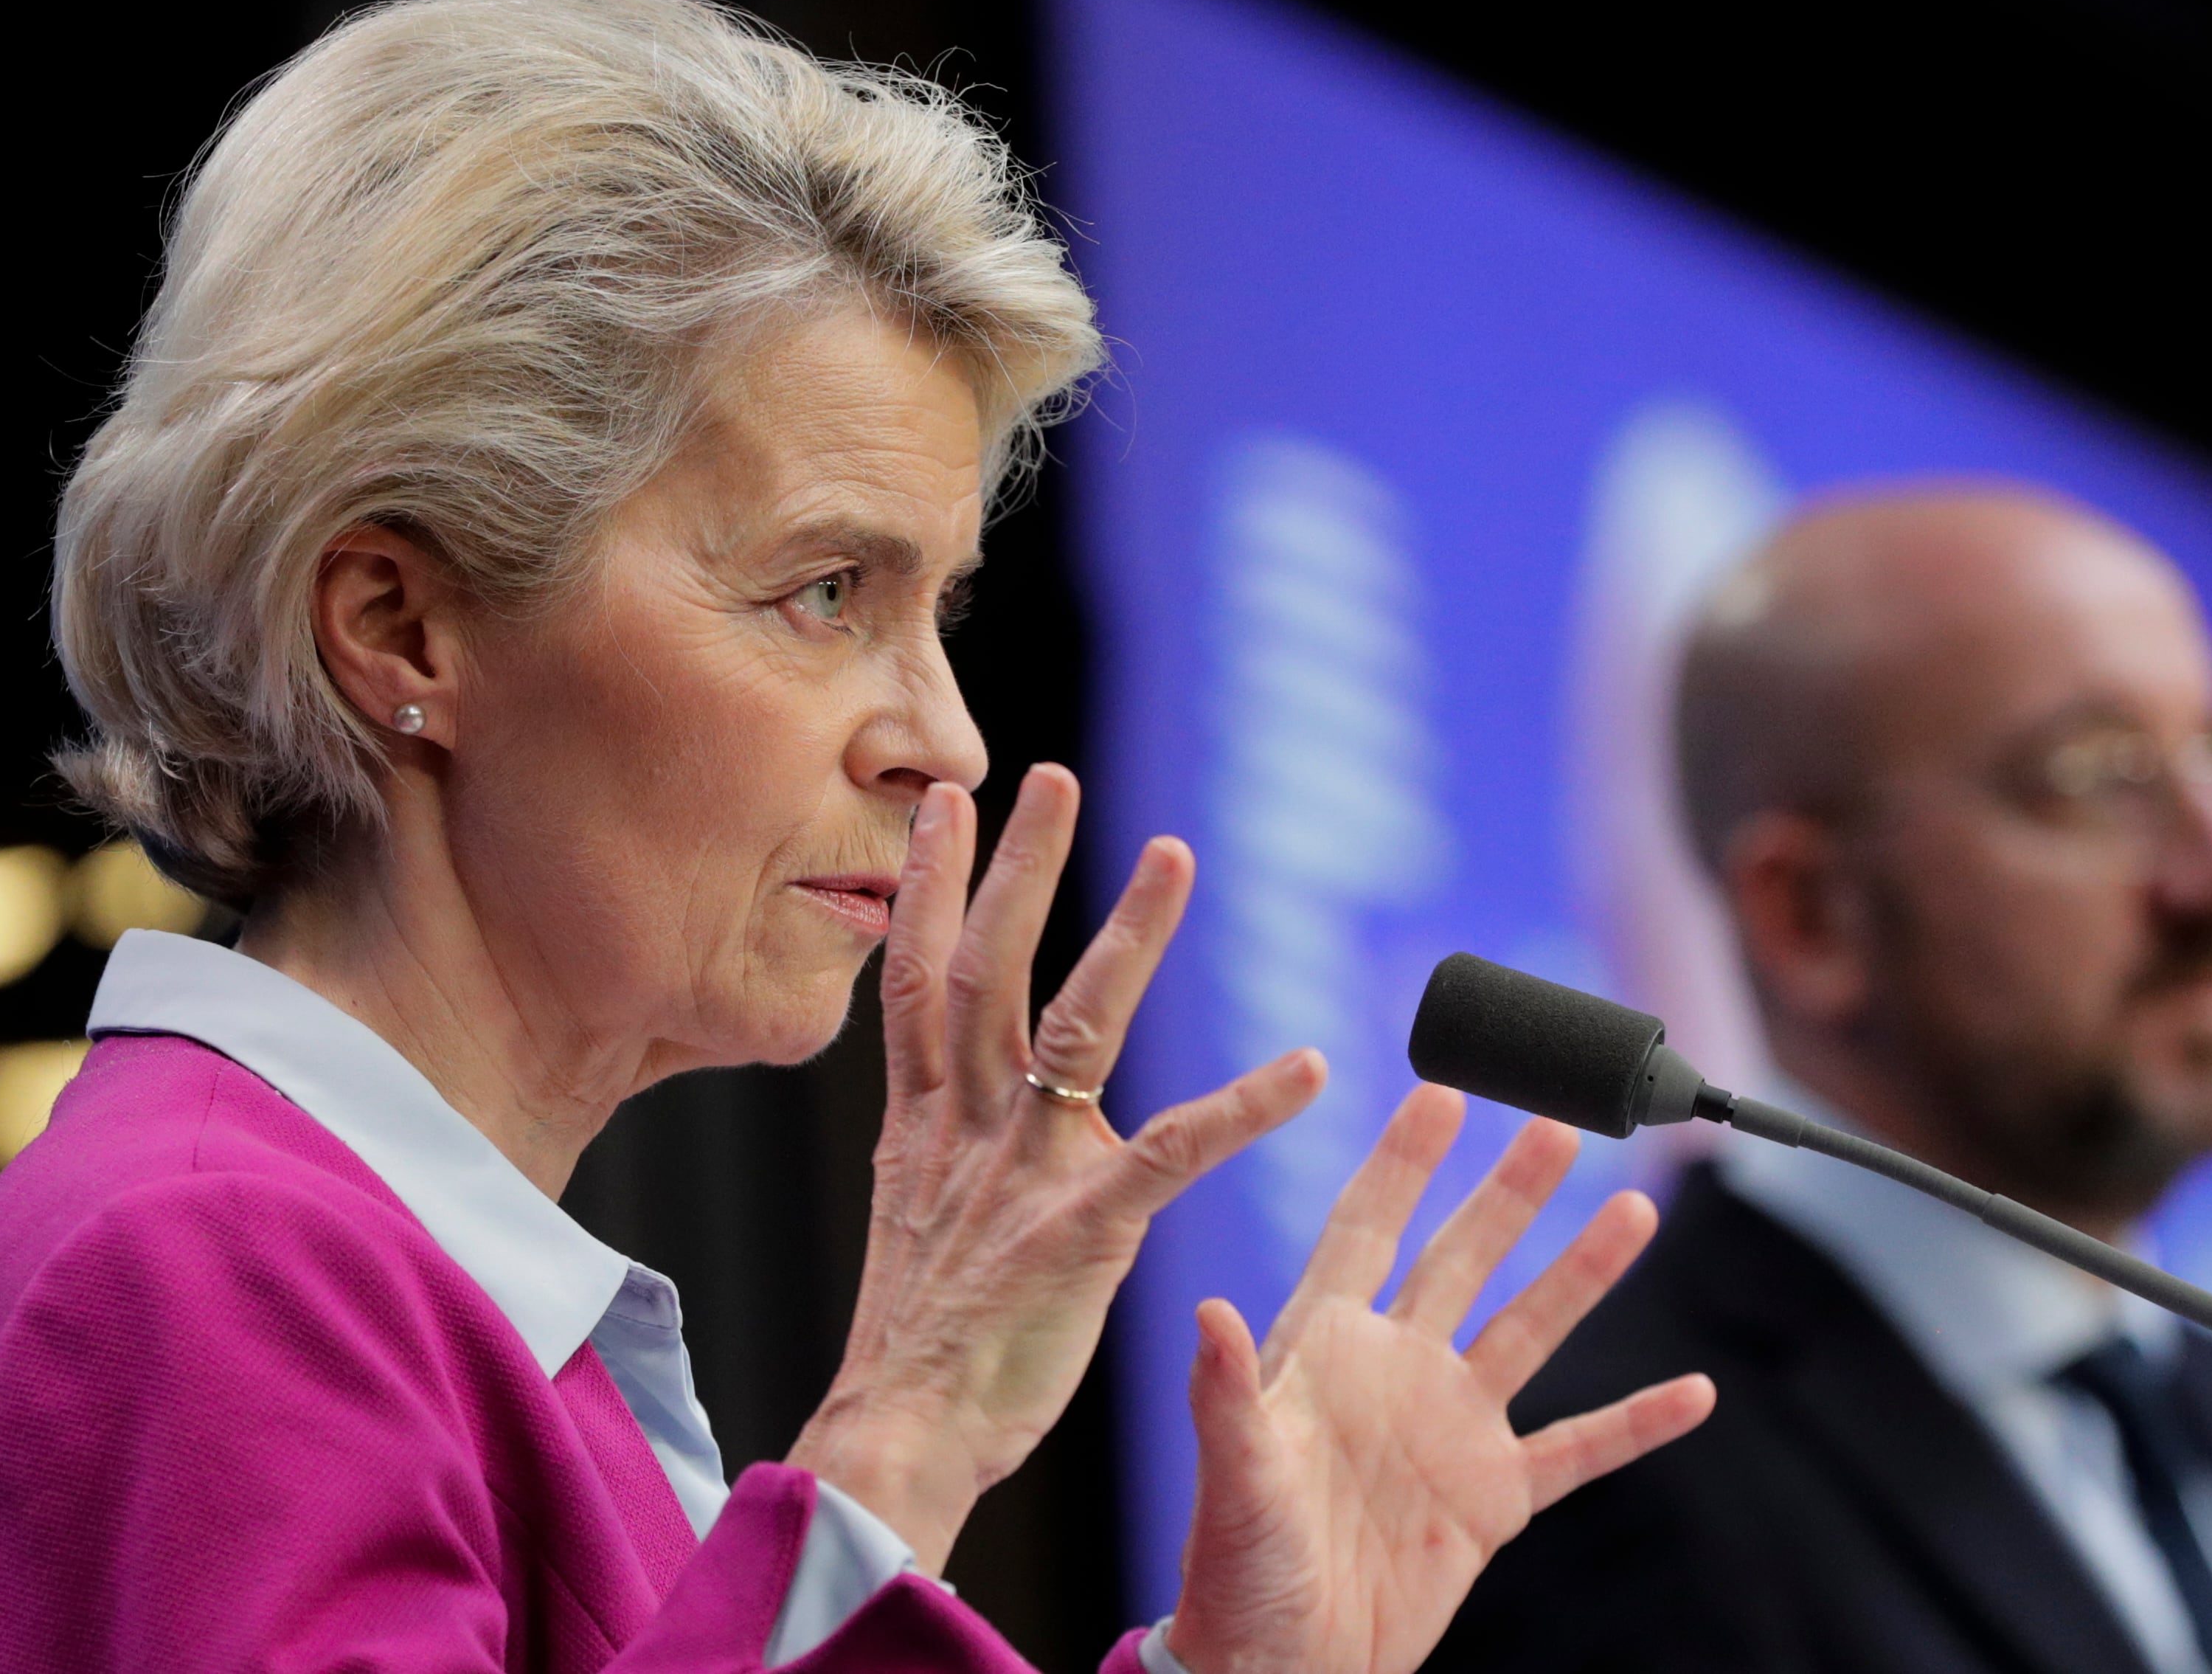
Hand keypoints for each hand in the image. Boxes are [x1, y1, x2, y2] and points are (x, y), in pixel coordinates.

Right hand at [789, 765, 1322, 1571]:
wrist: (899, 1438)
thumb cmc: (922, 1344)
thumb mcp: (917, 1216)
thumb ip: (948, 1147)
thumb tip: (972, 1104)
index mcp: (923, 1125)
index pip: (919, 977)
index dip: (934, 886)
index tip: (945, 805)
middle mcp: (965, 1128)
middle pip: (986, 969)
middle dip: (1015, 866)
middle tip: (1046, 773)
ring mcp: (1022, 1172)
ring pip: (1077, 1025)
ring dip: (1128, 935)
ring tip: (1172, 852)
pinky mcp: (1083, 1230)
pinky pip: (1178, 1150)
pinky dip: (1248, 1105)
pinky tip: (1312, 1066)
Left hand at [1165, 1085, 1716, 1673]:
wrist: (1280, 1666)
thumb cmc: (1233, 1573)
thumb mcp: (1230, 1479)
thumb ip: (1225, 1396)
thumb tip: (1207, 1312)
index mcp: (1325, 1347)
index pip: (1368, 1227)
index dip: (1403, 1163)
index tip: (1440, 1093)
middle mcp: (1396, 1369)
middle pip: (1464, 1258)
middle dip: (1509, 1193)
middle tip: (1557, 1126)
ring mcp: (1451, 1429)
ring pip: (1531, 1331)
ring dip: (1583, 1274)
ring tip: (1633, 1211)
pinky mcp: (1492, 1498)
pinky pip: (1579, 1450)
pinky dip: (1636, 1423)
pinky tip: (1694, 1392)